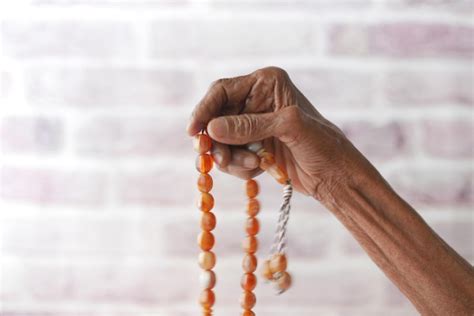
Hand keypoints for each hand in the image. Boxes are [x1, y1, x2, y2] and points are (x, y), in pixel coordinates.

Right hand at [187, 67, 365, 200]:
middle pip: (217, 117)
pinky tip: (260, 169)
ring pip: (221, 140)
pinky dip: (240, 166)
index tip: (193, 132)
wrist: (336, 176)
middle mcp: (257, 100)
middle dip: (219, 141)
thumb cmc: (323, 145)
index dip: (204, 110)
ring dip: (231, 157)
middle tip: (223, 160)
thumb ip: (249, 126)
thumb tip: (212, 128)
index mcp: (266, 83)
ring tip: (254, 164)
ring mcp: (254, 124)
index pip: (222, 90)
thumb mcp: (288, 128)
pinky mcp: (254, 145)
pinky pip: (231, 155)